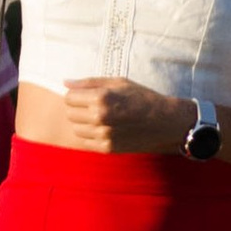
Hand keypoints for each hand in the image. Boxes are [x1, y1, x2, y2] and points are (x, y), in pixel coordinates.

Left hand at [55, 78, 192, 155]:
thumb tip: (65, 82)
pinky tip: (105, 129)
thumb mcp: (119, 83)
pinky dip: (91, 135)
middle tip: (95, 107)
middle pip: (69, 113)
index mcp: (101, 98)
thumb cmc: (142, 97)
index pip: (69, 97)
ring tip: (101, 118)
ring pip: (76, 129)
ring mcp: (103, 135)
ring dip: (84, 123)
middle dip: (79, 109)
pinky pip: (85, 141)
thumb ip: (89, 82)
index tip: (88, 96)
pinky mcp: (107, 148)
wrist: (165, 121)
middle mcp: (100, 117)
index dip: (77, 95)